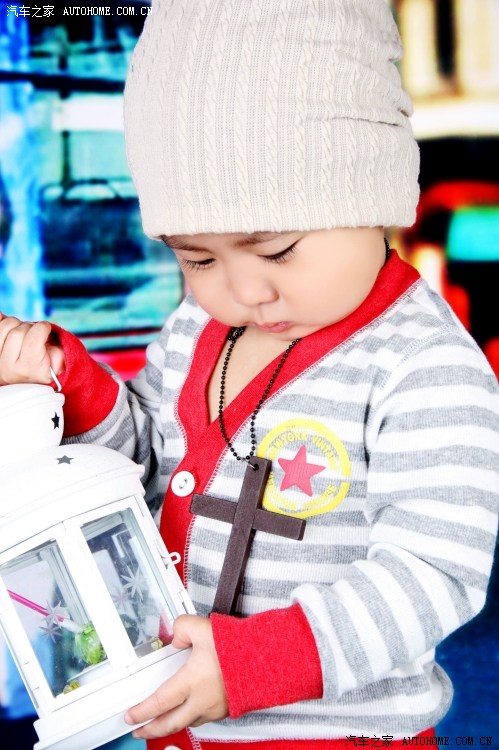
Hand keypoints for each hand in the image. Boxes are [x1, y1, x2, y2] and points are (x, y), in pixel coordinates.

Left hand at [0, 313, 64, 384]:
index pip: (34, 338)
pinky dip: (1, 320)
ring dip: (16, 324)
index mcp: (30, 369)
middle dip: (29, 327)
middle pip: (18, 331)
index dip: (42, 328)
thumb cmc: (42, 367)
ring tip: (22, 333)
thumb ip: (58, 353)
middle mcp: (9, 367)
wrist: (21, 379)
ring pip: (5, 326)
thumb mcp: (57, 364)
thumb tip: (45, 337)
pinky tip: (5, 321)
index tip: (45, 328)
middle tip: (33, 333)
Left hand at [125, 615, 228, 738]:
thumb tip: (175, 634)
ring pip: (188, 723)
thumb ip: (182, 628)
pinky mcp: (229, 708)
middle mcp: (201, 701)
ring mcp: (215, 708)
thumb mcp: (202, 628)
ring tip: (165, 721)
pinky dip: (193, 717)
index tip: (131, 716)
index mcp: (190, 683)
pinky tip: (193, 709)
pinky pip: (205, 718)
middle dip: (151, 729)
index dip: (141, 711)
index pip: (158, 703)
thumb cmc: (238, 647)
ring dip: (173, 724)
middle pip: (170, 723)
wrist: (266, 658)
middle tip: (140, 730)